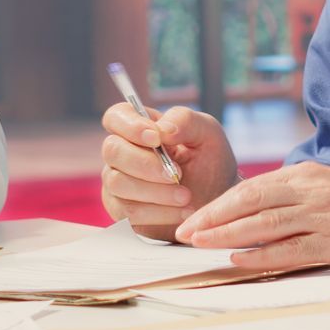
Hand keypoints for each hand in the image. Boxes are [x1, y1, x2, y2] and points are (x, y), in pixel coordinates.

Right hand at [99, 104, 238, 240]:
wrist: (217, 205)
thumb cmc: (210, 164)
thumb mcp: (208, 135)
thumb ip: (185, 121)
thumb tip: (162, 130)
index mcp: (140, 128)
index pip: (116, 116)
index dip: (130, 126)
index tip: (156, 139)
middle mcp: (122, 153)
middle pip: (112, 150)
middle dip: (146, 164)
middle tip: (177, 174)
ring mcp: (117, 183)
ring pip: (117, 183)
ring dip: (155, 191)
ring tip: (186, 196)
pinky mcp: (122, 211)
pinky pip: (128, 212)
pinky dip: (159, 213)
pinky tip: (182, 212)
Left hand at [173, 164, 329, 269]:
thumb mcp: (325, 184)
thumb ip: (291, 193)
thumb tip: (251, 207)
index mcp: (304, 174)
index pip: (251, 188)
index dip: (218, 204)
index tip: (193, 216)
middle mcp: (310, 191)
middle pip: (251, 203)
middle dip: (213, 218)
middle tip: (183, 232)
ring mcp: (322, 216)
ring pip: (264, 226)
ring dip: (227, 235)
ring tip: (200, 243)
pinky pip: (290, 250)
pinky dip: (261, 256)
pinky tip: (237, 259)